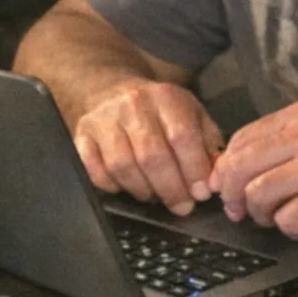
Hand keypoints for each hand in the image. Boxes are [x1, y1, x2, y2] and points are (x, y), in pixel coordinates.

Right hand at [74, 80, 224, 215]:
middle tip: (182, 206)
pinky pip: (96, 173)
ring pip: (123, 167)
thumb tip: (215, 180)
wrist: (113, 90)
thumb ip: (208, 143)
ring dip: (143, 191)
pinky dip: (113, 187)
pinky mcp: (82, 137)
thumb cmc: (159, 110)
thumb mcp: (192, 114)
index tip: (201, 193)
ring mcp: (103, 121)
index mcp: (165, 97)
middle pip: (152, 156)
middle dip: (171, 189)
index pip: (182, 137)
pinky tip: (128, 187)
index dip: (193, 170)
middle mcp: (132, 105)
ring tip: (156, 196)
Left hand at [209, 98, 297, 240]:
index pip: (244, 138)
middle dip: (234, 195)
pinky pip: (288, 219)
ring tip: (284, 219)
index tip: (230, 189)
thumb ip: (289, 143)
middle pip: (242, 165)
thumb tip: (235, 166)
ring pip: (259, 194)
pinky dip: (292, 229)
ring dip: (265, 215)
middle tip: (241, 213)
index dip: (229, 168)